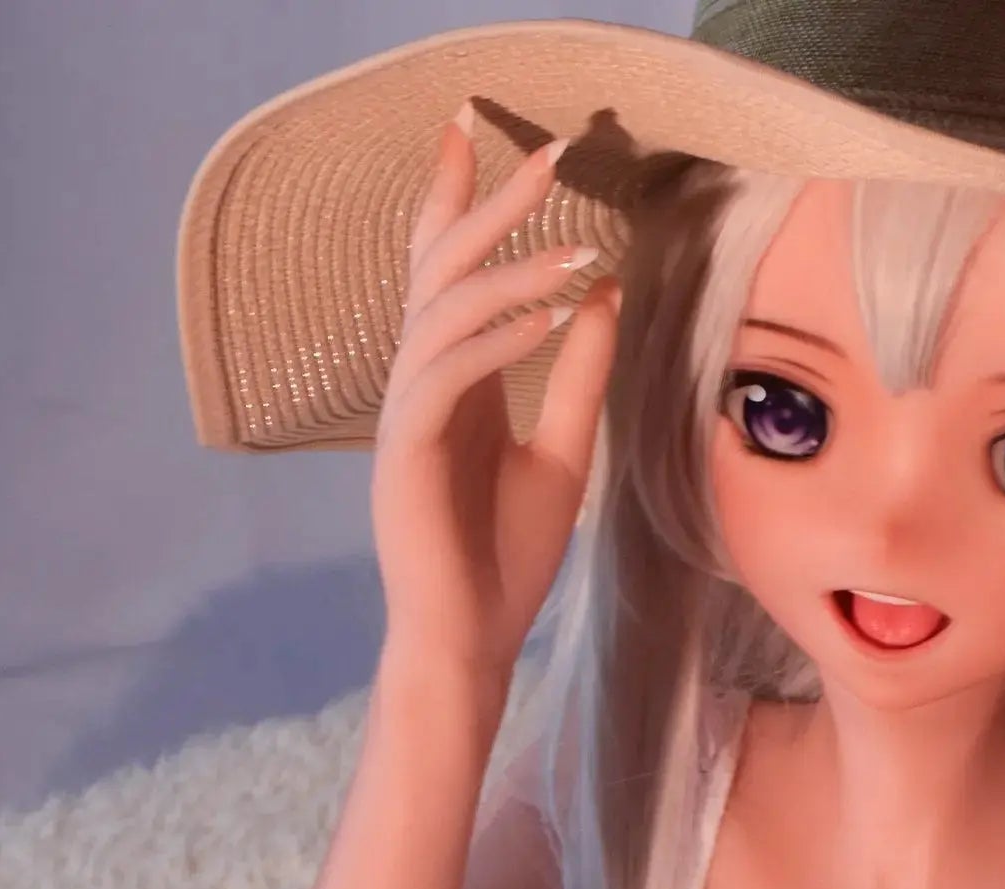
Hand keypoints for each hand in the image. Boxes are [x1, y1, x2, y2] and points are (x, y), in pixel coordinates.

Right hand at [371, 105, 621, 709]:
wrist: (470, 638)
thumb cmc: (505, 559)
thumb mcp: (562, 455)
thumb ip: (576, 378)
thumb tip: (601, 295)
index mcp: (450, 382)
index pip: (448, 273)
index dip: (460, 201)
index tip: (482, 134)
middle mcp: (420, 386)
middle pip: (438, 269)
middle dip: (487, 205)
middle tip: (544, 153)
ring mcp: (405, 416)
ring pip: (442, 314)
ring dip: (511, 275)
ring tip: (577, 253)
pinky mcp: (403, 452)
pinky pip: (444, 375)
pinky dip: (495, 340)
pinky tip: (548, 316)